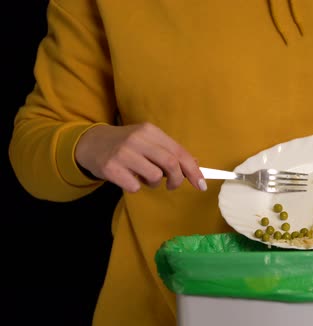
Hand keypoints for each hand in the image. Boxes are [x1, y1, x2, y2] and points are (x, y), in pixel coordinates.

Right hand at [75, 122, 206, 192]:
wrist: (90, 144)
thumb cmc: (126, 145)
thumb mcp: (148, 141)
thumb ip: (170, 151)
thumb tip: (195, 163)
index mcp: (150, 131)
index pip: (179, 152)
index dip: (193, 170)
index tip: (201, 184)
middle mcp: (137, 139)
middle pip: (171, 164)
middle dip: (177, 179)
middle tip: (173, 185)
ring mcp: (123, 153)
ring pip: (154, 177)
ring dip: (154, 183)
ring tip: (144, 177)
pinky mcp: (111, 168)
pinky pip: (135, 186)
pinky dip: (136, 187)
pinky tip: (129, 178)